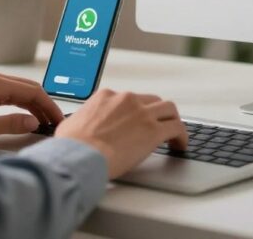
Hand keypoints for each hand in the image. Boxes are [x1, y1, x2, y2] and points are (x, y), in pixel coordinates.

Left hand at [0, 71, 63, 144]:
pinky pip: (8, 92)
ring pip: (19, 90)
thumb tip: (33, 122)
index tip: (57, 119)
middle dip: (44, 104)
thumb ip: (11, 123)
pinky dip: (20, 103)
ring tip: (42, 120)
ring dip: (33, 104)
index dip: (48, 106)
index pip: (32, 92)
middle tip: (54, 121)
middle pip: (28, 88)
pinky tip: (24, 114)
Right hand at [55, 89, 187, 178]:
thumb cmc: (71, 146)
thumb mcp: (71, 124)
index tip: (136, 122)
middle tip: (159, 125)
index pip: (128, 100)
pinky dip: (181, 136)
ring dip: (172, 120)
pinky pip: (177, 128)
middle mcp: (127, 100)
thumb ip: (81, 121)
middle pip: (151, 100)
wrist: (79, 156)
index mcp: (106, 97)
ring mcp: (142, 114)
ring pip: (168, 109)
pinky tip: (180, 145)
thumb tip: (76, 127)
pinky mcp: (153, 131)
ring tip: (174, 134)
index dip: (134, 112)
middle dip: (156, 113)